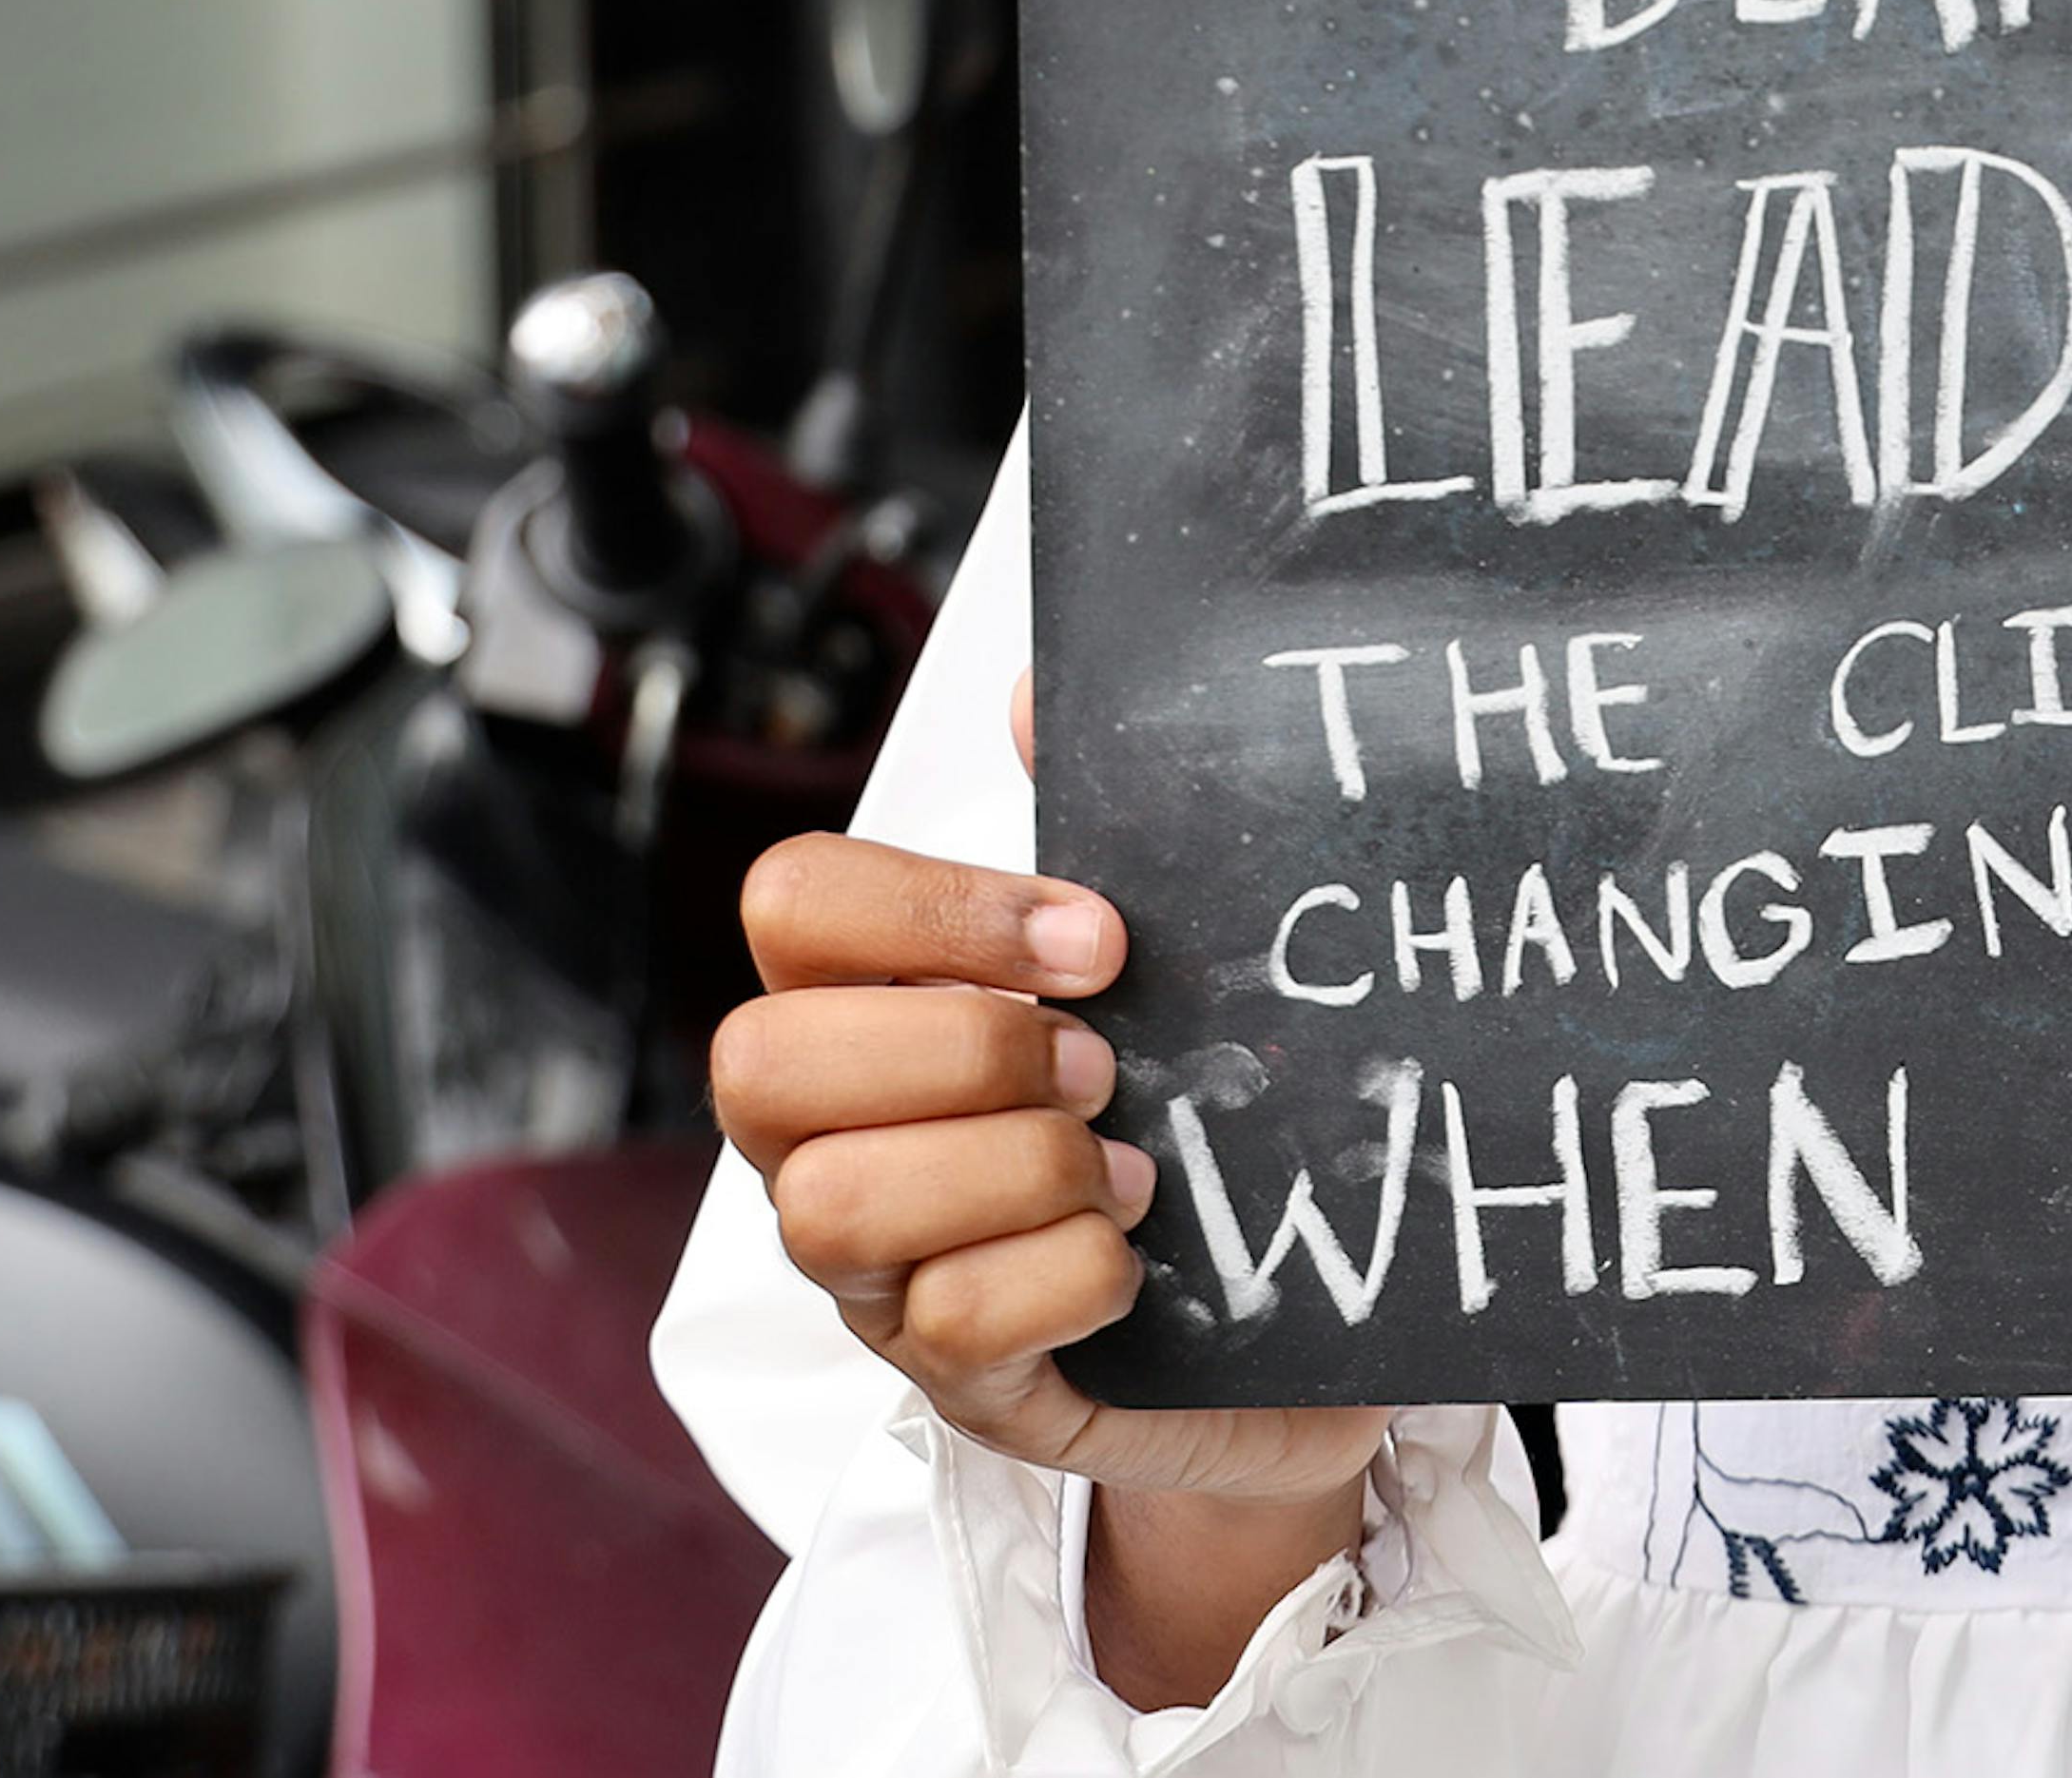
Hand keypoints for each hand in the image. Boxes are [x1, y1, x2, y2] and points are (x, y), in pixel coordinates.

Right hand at [710, 680, 1406, 1700]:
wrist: (1314, 1313)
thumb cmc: (1208, 1108)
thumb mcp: (1166, 959)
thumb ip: (1097, 813)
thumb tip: (1038, 687)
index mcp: (871, 1005)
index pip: (789, 905)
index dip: (932, 909)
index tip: (1098, 936)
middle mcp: (831, 1136)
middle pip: (756, 1066)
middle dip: (957, 1050)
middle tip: (1100, 1063)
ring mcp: (875, 1271)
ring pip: (833, 1207)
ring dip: (1015, 1170)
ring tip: (1123, 1165)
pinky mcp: (955, 1384)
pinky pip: (947, 1329)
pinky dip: (1067, 1281)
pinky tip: (1134, 1260)